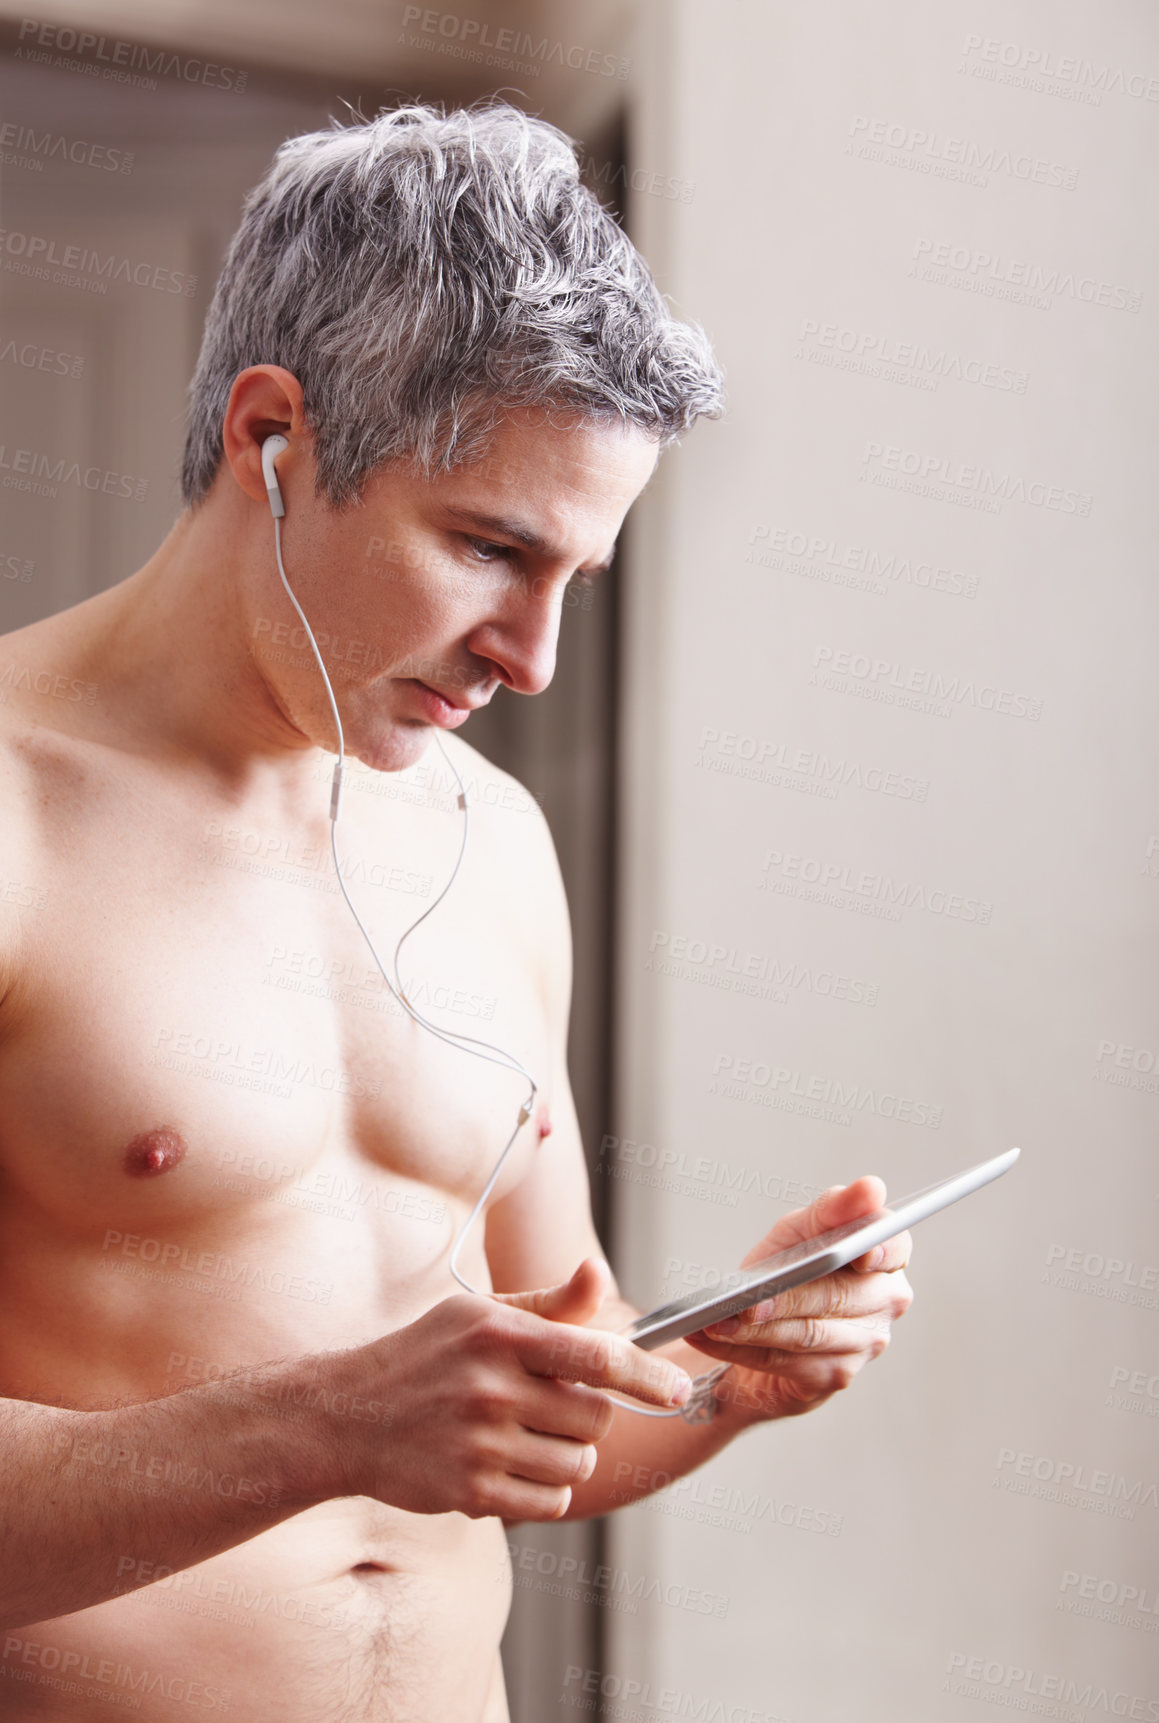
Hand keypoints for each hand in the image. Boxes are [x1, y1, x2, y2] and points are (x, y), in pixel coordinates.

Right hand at [318, 1259, 690, 1520]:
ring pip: (576, 1463)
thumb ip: (551, 1304)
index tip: (679, 1390)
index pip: (596, 1357)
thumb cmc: (427, 1356)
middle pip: (596, 1418)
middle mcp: (490, 1387)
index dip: (648, 1376)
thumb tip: (600, 1273)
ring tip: (527, 1436)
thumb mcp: (481, 1314)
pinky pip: (550, 1502)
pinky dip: (546, 1490)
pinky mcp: (469, 1492)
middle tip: (554, 1407)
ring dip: (567, 1455)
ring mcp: (478, 1444)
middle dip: (589, 1416)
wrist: (348, 1415)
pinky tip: (512, 1467)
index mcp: (499, 1333)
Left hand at [683, 1178, 912, 1421]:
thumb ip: (832, 1210)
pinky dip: (744, 1349)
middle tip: (745, 1300)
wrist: (770, 1316)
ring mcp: (867, 1342)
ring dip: (755, 1329)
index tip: (859, 1252)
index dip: (878, 1250)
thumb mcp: (802, 1229)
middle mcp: (887, 1299)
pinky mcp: (836, 1374)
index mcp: (888, 1254)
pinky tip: (716, 1338)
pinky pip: (787, 1361)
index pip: (893, 1246)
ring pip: (808, 1333)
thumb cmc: (793, 1263)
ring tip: (717, 1321)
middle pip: (837, 1296)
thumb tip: (871, 1189)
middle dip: (786, 1298)